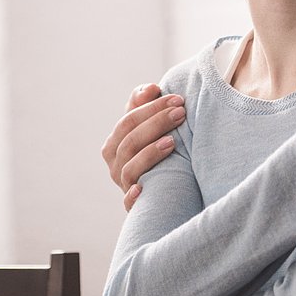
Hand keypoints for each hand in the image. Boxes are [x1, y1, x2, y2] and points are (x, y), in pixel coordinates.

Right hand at [101, 84, 184, 210]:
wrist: (168, 192)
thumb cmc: (157, 151)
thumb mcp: (149, 126)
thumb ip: (145, 104)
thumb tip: (152, 88)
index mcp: (115, 143)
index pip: (128, 120)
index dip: (152, 108)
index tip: (178, 99)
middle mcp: (115, 165)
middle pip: (129, 141)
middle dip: (155, 124)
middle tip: (180, 113)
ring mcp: (123, 185)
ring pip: (130, 168)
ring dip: (149, 153)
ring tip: (172, 141)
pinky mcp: (133, 207)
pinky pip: (128, 204)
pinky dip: (132, 196)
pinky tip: (143, 189)